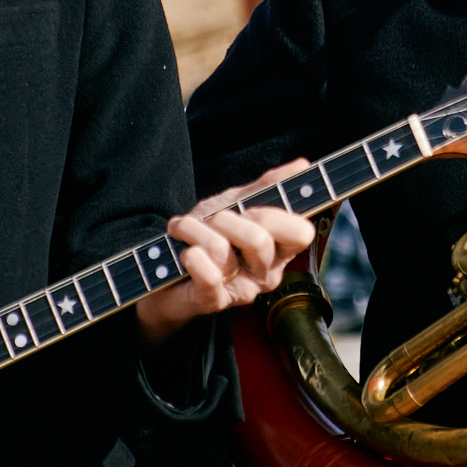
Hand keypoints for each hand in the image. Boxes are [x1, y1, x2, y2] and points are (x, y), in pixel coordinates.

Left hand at [134, 163, 317, 345]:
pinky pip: (208, 274)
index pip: (301, 233)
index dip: (275, 215)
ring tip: (187, 232)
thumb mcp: (235, 204)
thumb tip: (302, 165)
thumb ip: (266, 187)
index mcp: (278, 250)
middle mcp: (266, 273)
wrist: (164, 270)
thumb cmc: (206, 236)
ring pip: (224, 250)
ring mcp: (242, 290)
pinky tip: (185, 253)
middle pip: (260, 240)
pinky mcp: (214, 301)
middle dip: (226, 219)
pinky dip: (190, 254)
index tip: (251, 209)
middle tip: (213, 222)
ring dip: (196, 230)